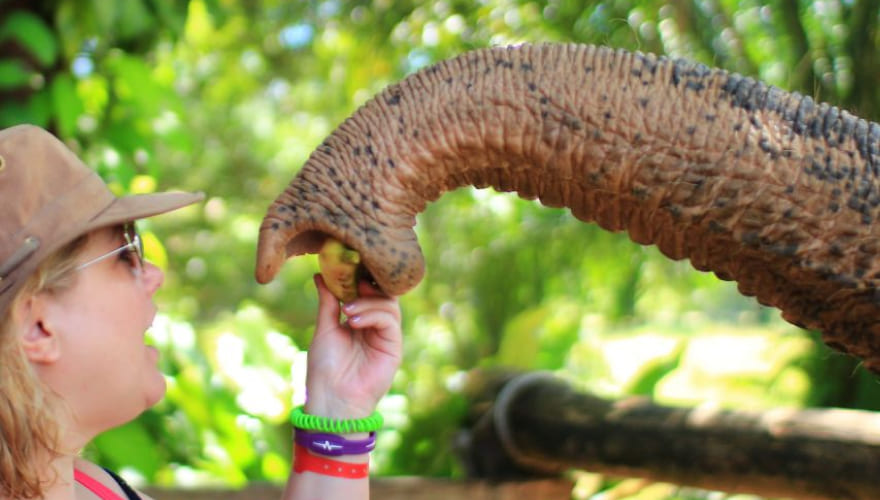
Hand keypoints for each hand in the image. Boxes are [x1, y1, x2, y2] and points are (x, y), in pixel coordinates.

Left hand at [304, 274, 401, 419]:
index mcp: (359, 320)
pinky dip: (373, 315)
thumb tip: (319, 274)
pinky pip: (390, 321)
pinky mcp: (393, 347)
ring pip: (388, 304)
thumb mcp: (324, 329)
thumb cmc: (324, 368)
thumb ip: (328, 302)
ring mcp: (386, 336)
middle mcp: (375, 326)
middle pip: (383, 294)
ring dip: (367, 302)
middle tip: (353, 282)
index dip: (361, 277)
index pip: (368, 291)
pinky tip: (354, 321)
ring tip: (347, 311)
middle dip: (369, 284)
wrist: (331, 399)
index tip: (348, 266)